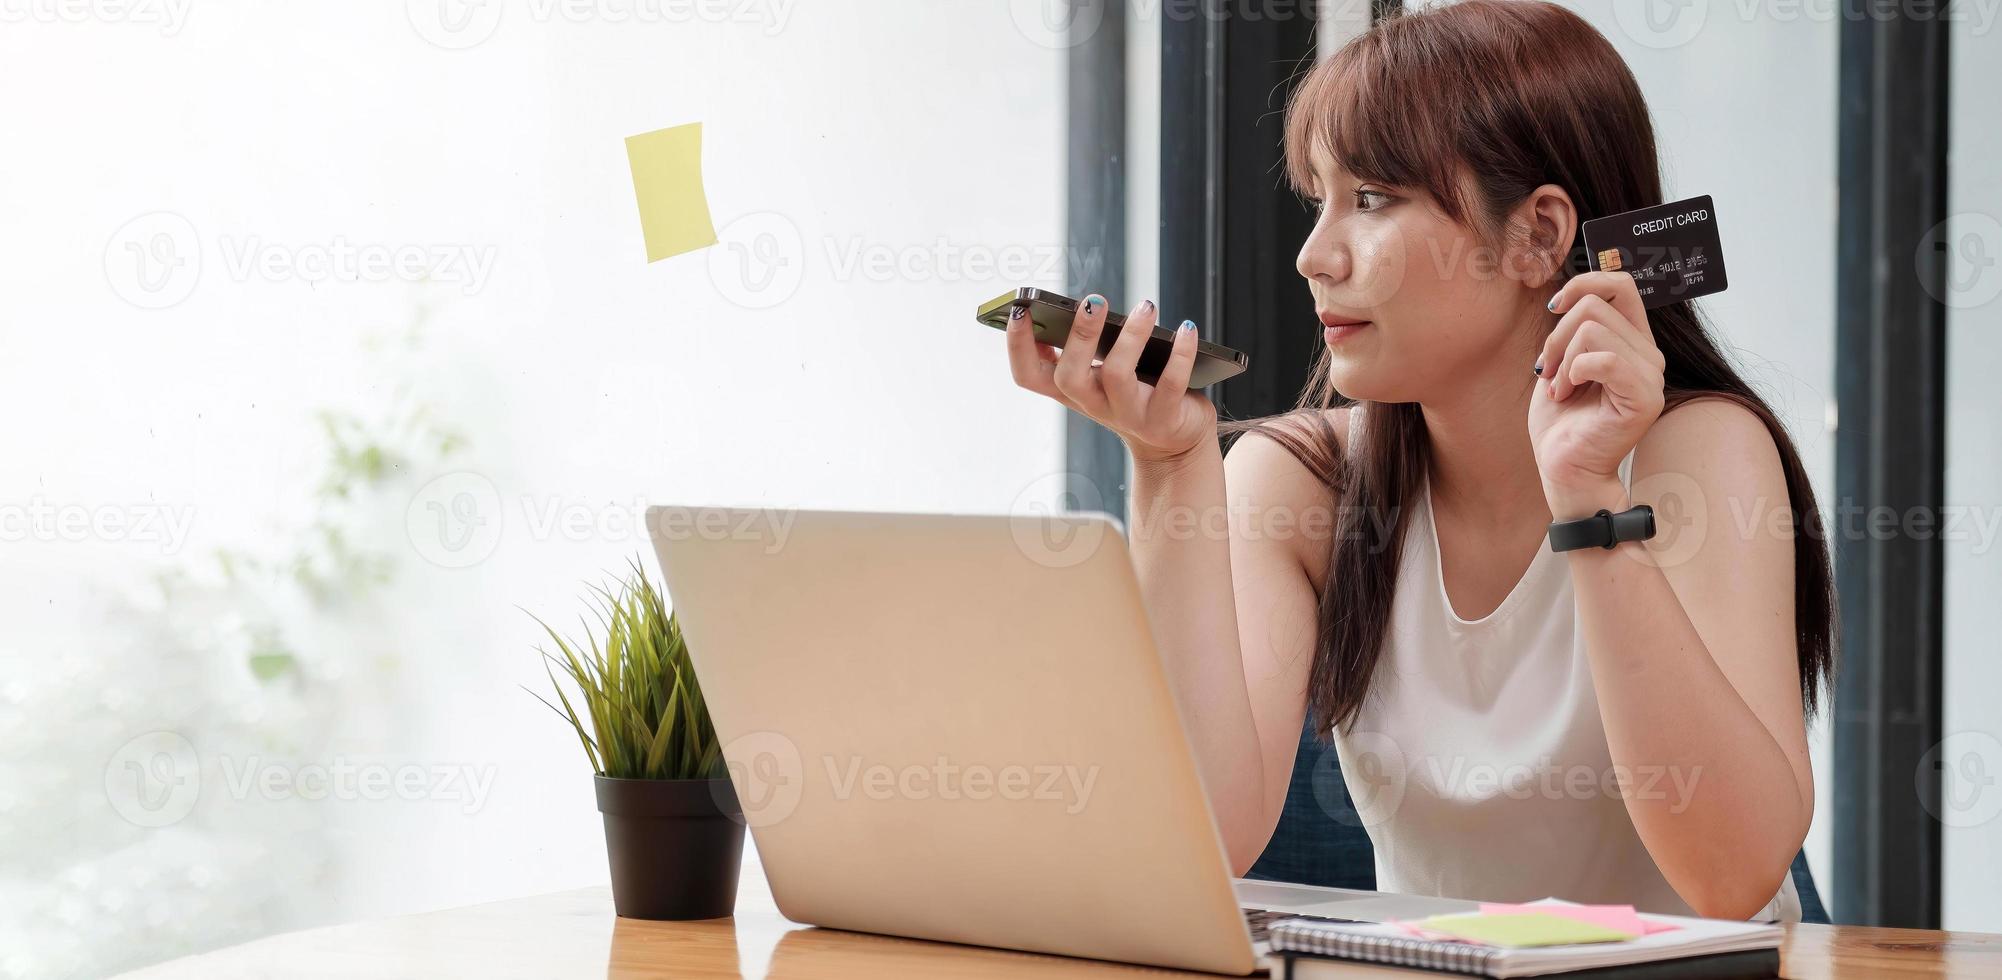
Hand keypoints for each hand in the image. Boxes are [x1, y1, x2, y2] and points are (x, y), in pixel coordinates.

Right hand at [1004, 293, 1217, 463]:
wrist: (1174, 442)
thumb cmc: (1135, 394)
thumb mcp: (1102, 375)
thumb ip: (1086, 347)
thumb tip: (1084, 306)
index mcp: (1071, 391)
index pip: (1028, 375)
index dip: (1018, 345)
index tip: (1020, 309)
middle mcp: (1093, 405)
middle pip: (1070, 377)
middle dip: (1080, 336)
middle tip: (1093, 301)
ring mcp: (1127, 415)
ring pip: (1118, 376)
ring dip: (1132, 337)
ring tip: (1146, 307)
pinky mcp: (1163, 420)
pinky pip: (1171, 384)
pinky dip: (1181, 353)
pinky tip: (1186, 329)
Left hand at [1528, 271, 1665, 512]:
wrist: (1565, 469)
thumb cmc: (1561, 422)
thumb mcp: (1560, 362)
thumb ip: (1573, 329)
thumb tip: (1567, 296)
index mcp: (1632, 341)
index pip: (1621, 284)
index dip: (1584, 283)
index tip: (1553, 308)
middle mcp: (1648, 353)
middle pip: (1595, 305)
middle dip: (1556, 336)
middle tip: (1547, 372)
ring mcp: (1651, 375)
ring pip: (1593, 329)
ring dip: (1561, 360)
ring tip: (1559, 390)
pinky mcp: (1644, 398)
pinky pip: (1603, 359)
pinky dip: (1573, 372)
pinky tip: (1567, 393)